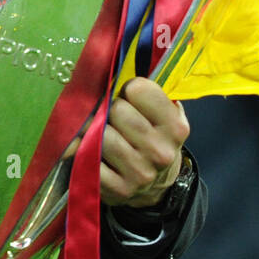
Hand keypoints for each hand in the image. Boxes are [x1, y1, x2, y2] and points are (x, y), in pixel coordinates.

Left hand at [65, 77, 189, 208]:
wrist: (155, 184)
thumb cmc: (153, 138)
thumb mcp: (163, 114)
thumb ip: (148, 93)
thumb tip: (112, 68)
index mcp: (175, 127)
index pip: (139, 89)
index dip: (128, 89)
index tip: (128, 97)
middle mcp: (161, 152)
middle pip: (117, 110)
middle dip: (110, 110)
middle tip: (113, 118)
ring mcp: (140, 173)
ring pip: (101, 135)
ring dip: (96, 131)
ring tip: (103, 134)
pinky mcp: (118, 190)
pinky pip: (87, 159)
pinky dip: (83, 152)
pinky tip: (92, 152)